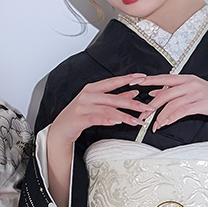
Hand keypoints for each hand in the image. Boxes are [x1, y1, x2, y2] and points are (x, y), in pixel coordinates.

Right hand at [46, 73, 151, 206]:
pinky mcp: (80, 118)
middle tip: (146, 107)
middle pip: (113, 97)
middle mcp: (87, 95)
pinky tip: (118, 122)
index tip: (142, 78)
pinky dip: (109, 120)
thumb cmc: (79, 115)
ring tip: (136, 121)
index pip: (113, 82)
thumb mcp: (97, 104)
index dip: (128, 79)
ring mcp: (83, 106)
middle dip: (132, 103)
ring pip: (108, 109)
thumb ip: (114, 98)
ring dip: (124, 116)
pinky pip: (97, 118)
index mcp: (92, 88)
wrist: (61, 128)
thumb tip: (132, 92)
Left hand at [137, 74, 207, 130]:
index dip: (148, 80)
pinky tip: (166, 123)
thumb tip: (155, 93)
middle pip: (164, 93)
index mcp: (187, 78)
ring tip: (154, 125)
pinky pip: (182, 111)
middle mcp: (191, 83)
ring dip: (160, 116)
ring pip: (171, 104)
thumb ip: (175, 92)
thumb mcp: (193, 91)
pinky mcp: (203, 104)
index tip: (134, 81)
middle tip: (142, 114)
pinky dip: (171, 118)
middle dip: (150, 106)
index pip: (163, 78)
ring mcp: (197, 93)